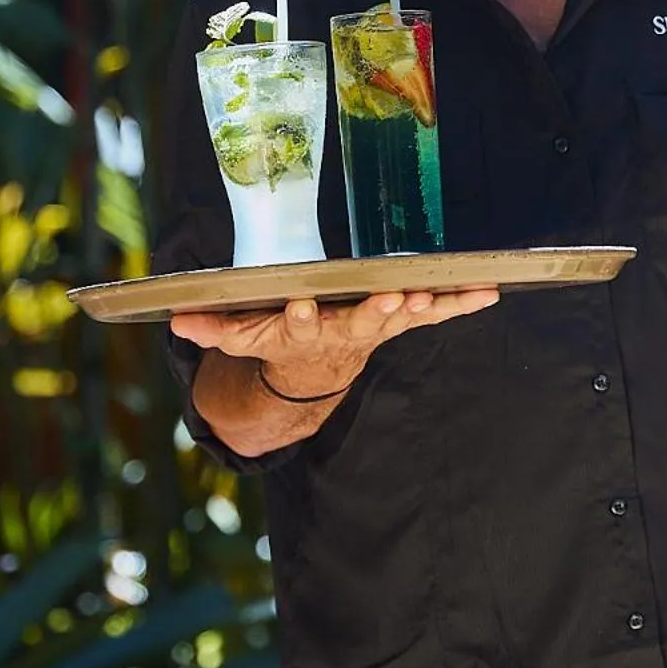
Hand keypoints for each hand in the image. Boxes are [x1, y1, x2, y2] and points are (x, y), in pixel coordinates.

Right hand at [171, 287, 498, 399]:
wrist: (312, 375)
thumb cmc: (277, 343)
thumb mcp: (242, 339)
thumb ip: (214, 329)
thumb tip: (178, 321)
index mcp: (304, 332)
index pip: (299, 325)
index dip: (300, 318)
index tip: (301, 306)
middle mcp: (344, 332)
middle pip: (360, 324)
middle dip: (376, 314)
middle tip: (392, 302)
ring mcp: (376, 329)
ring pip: (401, 317)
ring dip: (422, 308)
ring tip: (442, 296)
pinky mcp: (399, 322)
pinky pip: (434, 312)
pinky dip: (460, 303)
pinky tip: (488, 292)